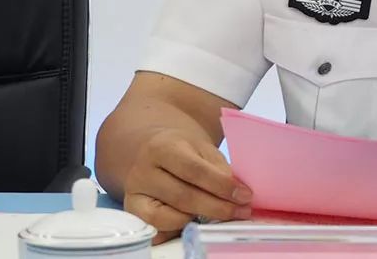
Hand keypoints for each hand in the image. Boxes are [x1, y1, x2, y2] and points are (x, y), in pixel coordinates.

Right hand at [123, 128, 252, 243]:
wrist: (149, 148)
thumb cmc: (181, 149)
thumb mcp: (201, 148)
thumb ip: (218, 168)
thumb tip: (237, 193)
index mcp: (163, 147)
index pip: (195, 170)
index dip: (221, 186)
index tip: (244, 195)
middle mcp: (143, 171)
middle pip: (183, 196)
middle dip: (217, 207)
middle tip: (241, 211)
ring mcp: (134, 192)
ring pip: (168, 216)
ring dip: (199, 220)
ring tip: (221, 216)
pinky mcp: (132, 210)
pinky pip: (156, 228)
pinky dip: (178, 228)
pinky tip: (196, 222)